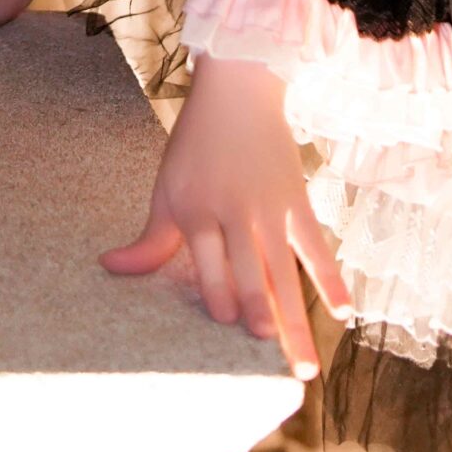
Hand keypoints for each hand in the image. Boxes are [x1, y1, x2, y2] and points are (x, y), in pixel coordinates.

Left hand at [100, 55, 351, 378]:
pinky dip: (331, 278)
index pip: (208, 258)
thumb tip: (108, 267)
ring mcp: (270, 207)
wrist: (237, 92)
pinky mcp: (297, 201)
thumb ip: (149, 238)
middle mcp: (236, 211)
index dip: (217, 289)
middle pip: (248, 267)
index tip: (224, 322)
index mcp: (198, 209)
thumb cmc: (195, 146)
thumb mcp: (167, 188)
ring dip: (295, 312)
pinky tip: (344, 312)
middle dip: (259, 306)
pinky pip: (317, 245)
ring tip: (304, 359)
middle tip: (267, 345)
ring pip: (285, 268)